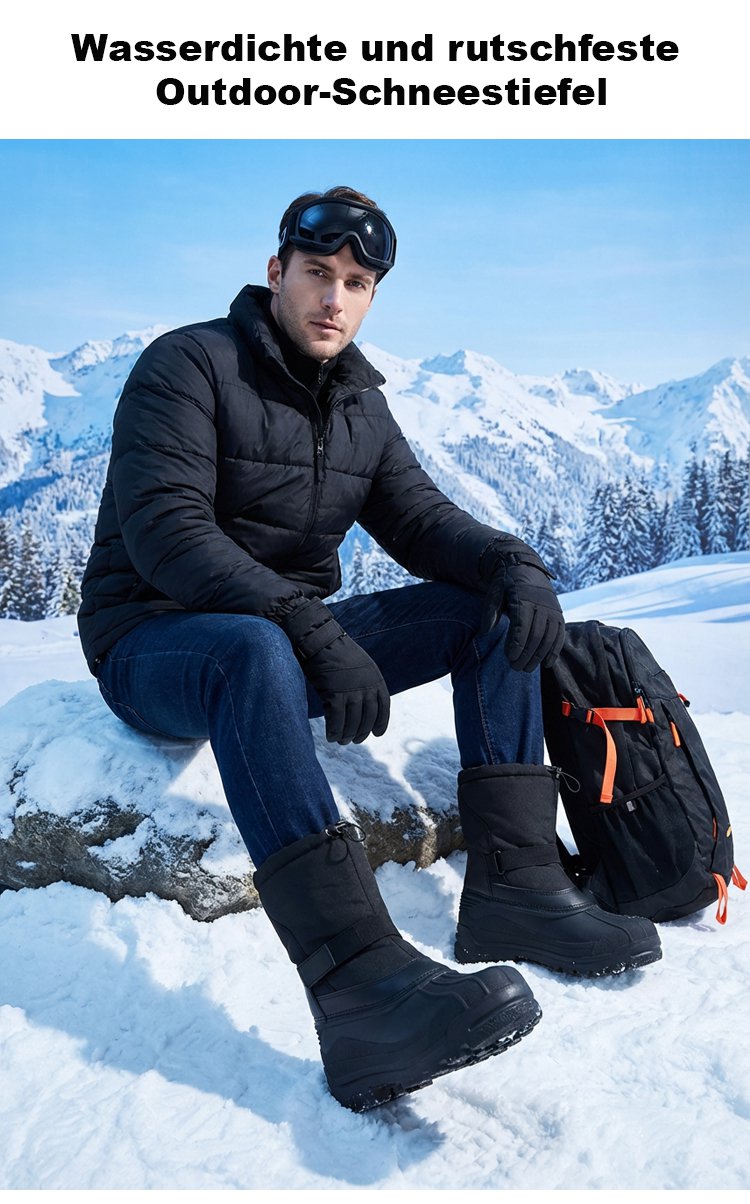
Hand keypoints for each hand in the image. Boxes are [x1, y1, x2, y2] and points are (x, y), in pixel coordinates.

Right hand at [279, 598, 389, 743]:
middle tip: (354, 740)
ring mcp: (351, 691)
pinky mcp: (334, 695)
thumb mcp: (359, 664)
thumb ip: (364, 682)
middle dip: (362, 732)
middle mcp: (366, 686)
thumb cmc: (335, 651)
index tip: (376, 734)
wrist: (319, 640)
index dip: (381, 722)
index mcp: (375, 678)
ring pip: (352, 722)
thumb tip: (362, 702)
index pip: (383, 706)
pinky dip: (333, 731)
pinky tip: (330, 737)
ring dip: (347, 735)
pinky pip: (336, 721)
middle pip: (367, 717)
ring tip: (341, 740)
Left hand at [479, 536, 564, 671]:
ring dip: (539, 656)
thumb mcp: (494, 592)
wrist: (524, 567)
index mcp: (524, 598)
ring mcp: (552, 609)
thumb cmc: (505, 584)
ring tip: (527, 669)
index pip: (521, 626)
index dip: (517, 644)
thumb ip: (490, 612)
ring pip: (549, 637)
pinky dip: (554, 650)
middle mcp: (541, 603)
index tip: (510, 658)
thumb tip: (485, 632)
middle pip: (536, 635)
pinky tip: (547, 663)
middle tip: (516, 668)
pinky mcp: (559, 613)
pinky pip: (559, 634)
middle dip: (526, 654)